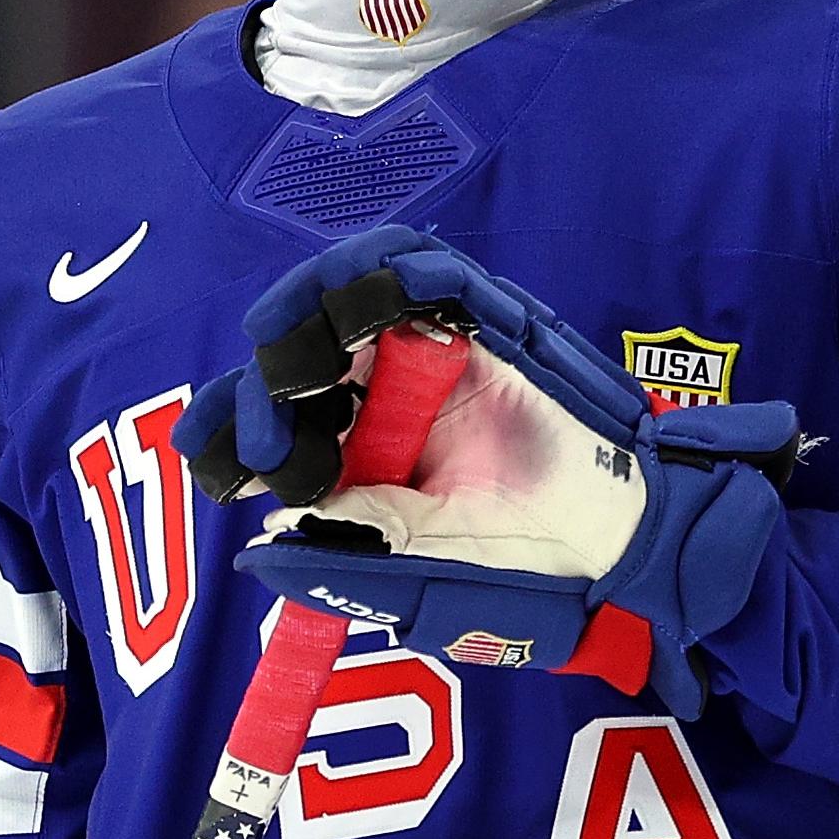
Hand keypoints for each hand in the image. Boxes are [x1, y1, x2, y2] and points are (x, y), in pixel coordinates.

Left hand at [175, 227, 796, 716]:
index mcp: (362, 449)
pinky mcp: (478, 319)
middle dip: (261, 387)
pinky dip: (376, 278)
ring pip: (339, 294)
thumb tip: (261, 545)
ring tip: (291, 372)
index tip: (223, 465)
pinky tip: (351, 313)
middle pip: (294, 350)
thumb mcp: (419, 567)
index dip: (235, 429)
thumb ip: (350, 546)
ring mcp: (429, 351)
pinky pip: (416, 272)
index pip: (278, 418)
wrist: (616, 545)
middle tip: (262, 439)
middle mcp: (385, 392)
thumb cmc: (527, 562)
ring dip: (301, 320)